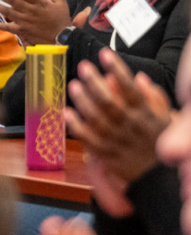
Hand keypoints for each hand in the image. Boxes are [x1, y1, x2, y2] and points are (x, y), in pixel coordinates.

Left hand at [0, 0, 73, 46]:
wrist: (63, 37)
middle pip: (12, 0)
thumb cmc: (61, 18)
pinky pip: (10, 28)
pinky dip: (1, 25)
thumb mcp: (59, 1)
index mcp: (39, 2)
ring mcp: (26, 21)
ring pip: (8, 12)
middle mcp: (30, 11)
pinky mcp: (23, 31)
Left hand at [65, 50, 172, 215]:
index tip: (105, 54)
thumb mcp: (168, 119)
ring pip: (97, 119)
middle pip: (110, 102)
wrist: (160, 179)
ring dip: (83, 101)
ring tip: (73, 85)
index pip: (131, 89)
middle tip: (83, 67)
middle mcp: (131, 127)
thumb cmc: (162, 143)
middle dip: (95, 82)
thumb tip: (140, 78)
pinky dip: (77, 126)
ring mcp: (117, 141)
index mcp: (147, 116)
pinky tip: (67, 113)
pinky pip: (89, 139)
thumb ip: (155, 98)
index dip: (117, 70)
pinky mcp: (106, 154)